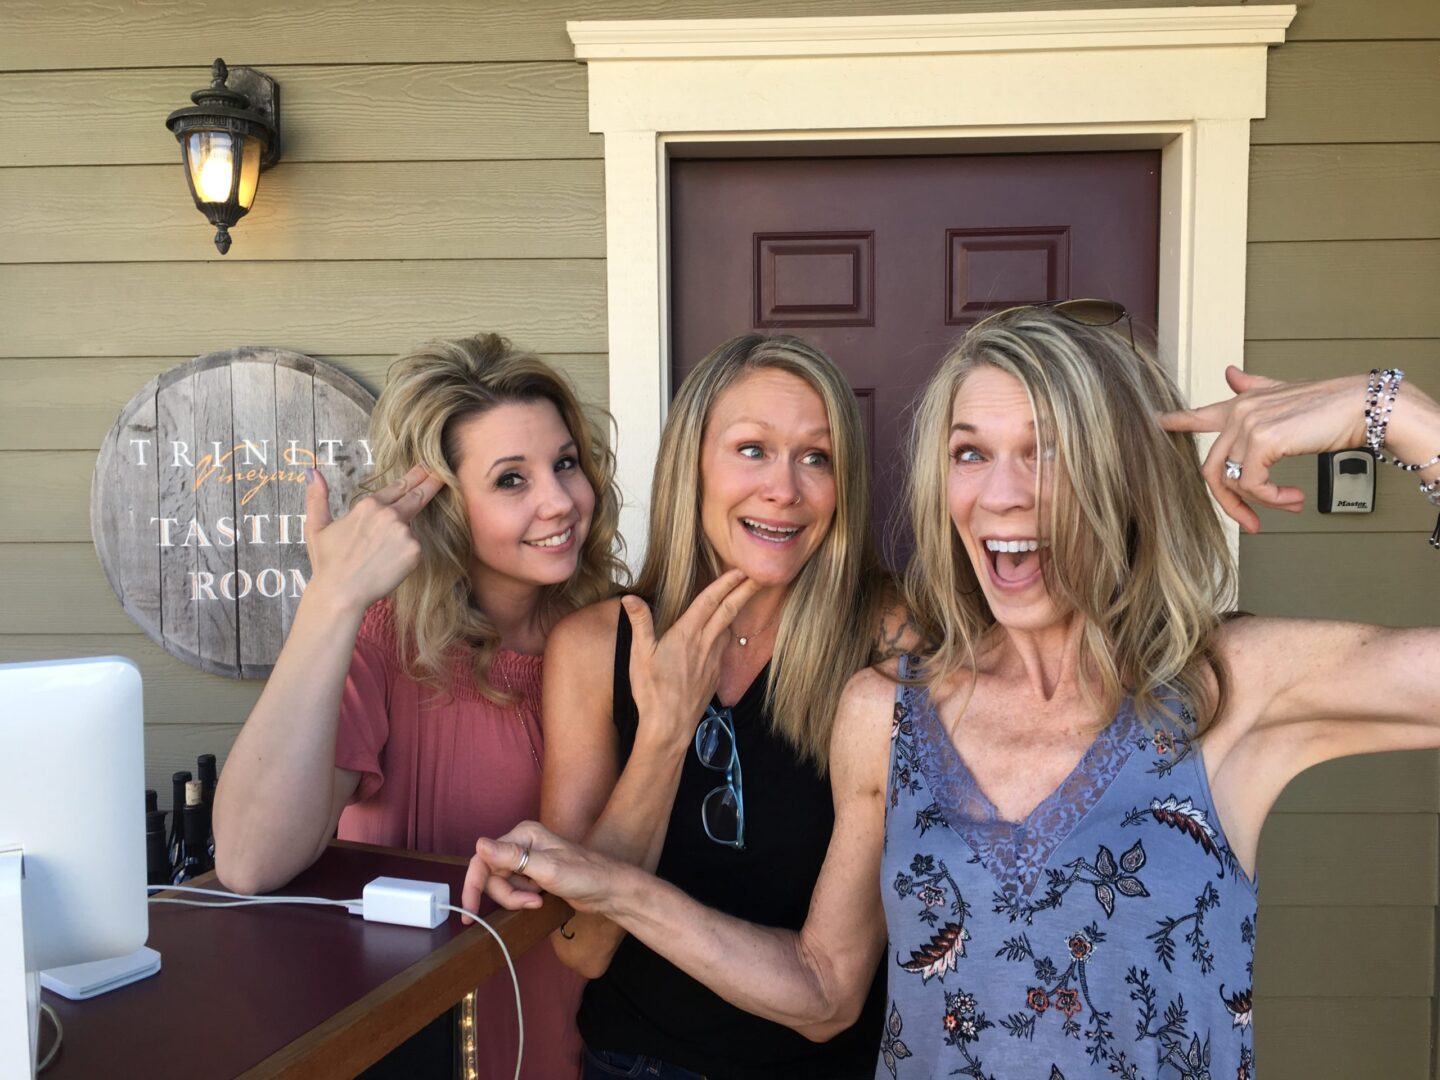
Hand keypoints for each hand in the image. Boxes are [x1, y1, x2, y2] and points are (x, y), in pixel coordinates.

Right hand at [304, 465, 444, 613]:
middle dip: (432, 482)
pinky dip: (404, 556)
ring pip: (410, 531)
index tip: (427, 466)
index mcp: (369, 505)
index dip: (415, 476)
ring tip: (379, 556)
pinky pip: (414, 549)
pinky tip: (386, 566)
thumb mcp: (317, 527)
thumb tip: (313, 472)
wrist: (341, 593)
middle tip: (442, 473)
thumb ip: (317, 498)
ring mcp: (404, 532)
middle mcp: (389, 514)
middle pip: (418, 495)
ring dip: (401, 539)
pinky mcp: (414, 551)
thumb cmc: (328, 563)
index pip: (398, 486)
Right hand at [460, 821, 616, 920]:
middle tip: (530, 902)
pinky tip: (540, 898)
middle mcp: (522, 843)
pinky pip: (514, 890)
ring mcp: (527, 859)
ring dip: (517, 898)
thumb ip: (512, 857)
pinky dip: (523, 899)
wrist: (607, 890)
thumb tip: (479, 844)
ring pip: (502, 885)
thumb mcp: (546, 868)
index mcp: (522, 834)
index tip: (470, 912)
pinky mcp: (532, 874)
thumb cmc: (583, 875)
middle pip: (492, 875)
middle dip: (507, 894)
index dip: (473, 885)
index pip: (483, 858)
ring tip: (539, 900)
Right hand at [622, 570, 761, 750]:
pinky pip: (723, 647)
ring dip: (738, 610)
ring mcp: (713, 660)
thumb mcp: (639, 655)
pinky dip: (727, 632)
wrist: (670, 726)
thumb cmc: (652, 691)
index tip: (740, 570)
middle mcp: (705, 644)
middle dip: (745, 591)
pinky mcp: (715, 674)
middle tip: (760, 575)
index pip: (709, 602)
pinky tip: (725, 631)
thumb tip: (630, 597)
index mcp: (686, 635)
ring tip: (744, 596)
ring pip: (728, 628)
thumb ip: (639, 622)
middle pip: (729, 611)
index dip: (725, 583)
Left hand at [1159, 367, 1365, 532]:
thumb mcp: (1284, 396)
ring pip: (1231, 481)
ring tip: (1288, 506)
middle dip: (1229, 503)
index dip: (1175, 422)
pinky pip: (1252, 485)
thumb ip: (1254, 389)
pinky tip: (1293, 499)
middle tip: (1252, 523)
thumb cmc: (1330, 406)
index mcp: (1241, 404)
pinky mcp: (1262, 440)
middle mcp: (1239, 412)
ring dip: (1259, 504)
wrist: (1363, 406)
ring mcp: (1247, 424)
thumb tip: (1230, 373)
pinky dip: (1271, 499)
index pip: (1200, 414)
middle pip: (1211, 470)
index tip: (1155, 422)